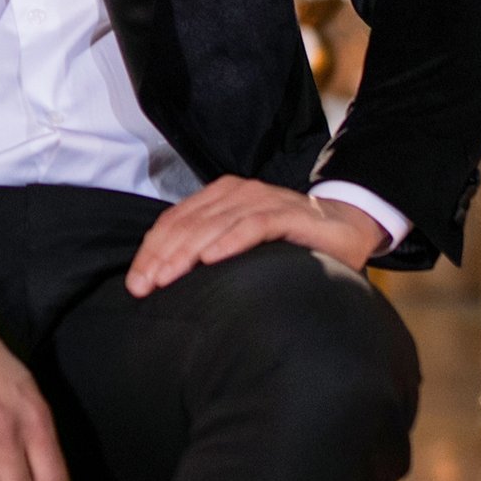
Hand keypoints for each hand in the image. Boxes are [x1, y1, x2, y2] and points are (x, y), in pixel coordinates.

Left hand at [126, 177, 386, 294]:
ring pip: (213, 225)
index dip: (150, 252)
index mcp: (219, 197)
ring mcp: (263, 200)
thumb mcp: (240, 243)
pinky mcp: (289, 214)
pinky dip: (230, 241)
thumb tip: (164, 280)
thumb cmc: (286, 243)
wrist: (344, 227)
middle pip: (187, 224)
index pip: (173, 222)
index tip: (136, 284)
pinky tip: (212, 259)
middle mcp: (237, 193)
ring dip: (186, 253)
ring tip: (167, 278)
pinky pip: (253, 225)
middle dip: (161, 257)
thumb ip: (210, 250)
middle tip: (144, 287)